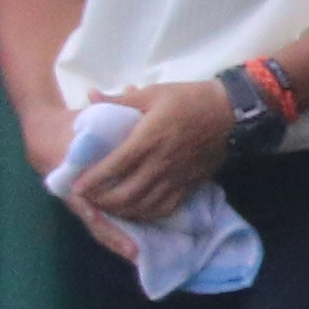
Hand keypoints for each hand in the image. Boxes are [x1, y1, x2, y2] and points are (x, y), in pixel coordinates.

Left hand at [61, 77, 235, 222]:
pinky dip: (148, 215)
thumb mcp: (152, 93)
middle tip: (90, 199)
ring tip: (109, 208)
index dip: (92, 180)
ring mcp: (177, 177)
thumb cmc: (189, 99)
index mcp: (147, 140)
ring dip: (123, 211)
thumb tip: (89, 96)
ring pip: (145, 206)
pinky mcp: (191, 184)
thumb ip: (118, 100)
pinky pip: (167, 208)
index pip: (113, 167)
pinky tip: (137, 211)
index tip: (76, 186)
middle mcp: (160, 164)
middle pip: (126, 194)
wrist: (232, 111)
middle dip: (103, 201)